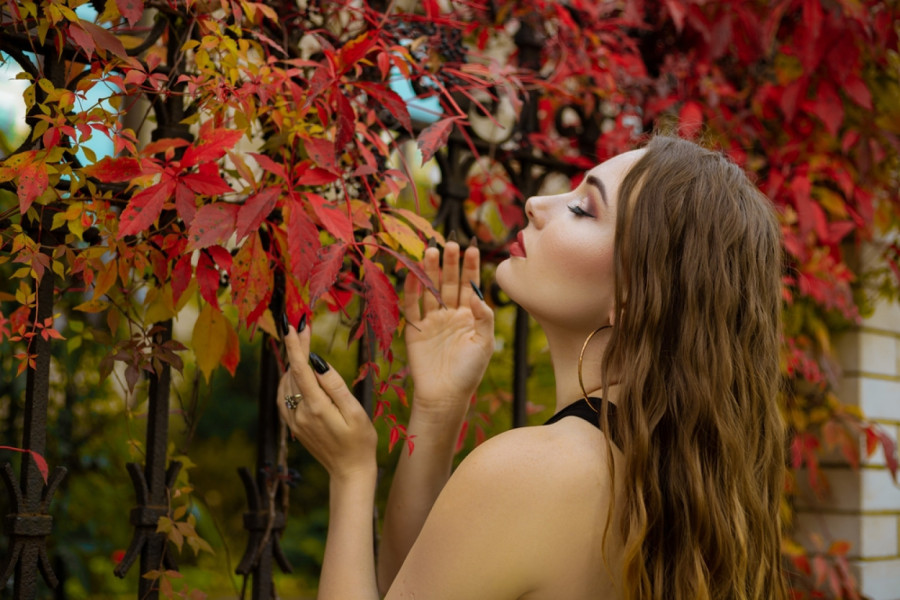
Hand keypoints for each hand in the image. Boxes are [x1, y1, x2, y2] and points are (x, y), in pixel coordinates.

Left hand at [277, 322, 376, 480]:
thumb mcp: (355, 412)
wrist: (350, 472)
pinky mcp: (294, 426)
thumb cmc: (360, 441)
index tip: (291, 325)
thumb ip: (335, 386)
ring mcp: (294, 421)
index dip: (295, 345)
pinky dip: (289, 379)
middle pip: (293, 373)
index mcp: (316, 407)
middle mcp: (299, 413)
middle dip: (297, 348)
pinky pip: (284, 397)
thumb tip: (318, 362)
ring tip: (301, 343)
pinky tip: (296, 372)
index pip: (301, 369)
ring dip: (293, 362)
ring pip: (287, 383)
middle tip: (302, 325)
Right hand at [404, 241, 494, 420]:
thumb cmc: (469, 372)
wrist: (445, 396)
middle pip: (449, 282)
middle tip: (450, 242)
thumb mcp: (484, 344)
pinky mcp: (414, 329)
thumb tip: (477, 295)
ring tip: (431, 250)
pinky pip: (412, 305)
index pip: (470, 285)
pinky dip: (411, 289)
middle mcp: (450, 314)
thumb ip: (483, 318)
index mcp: (469, 316)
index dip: (471, 267)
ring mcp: (432, 320)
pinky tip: (413, 272)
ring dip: (431, 271)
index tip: (472, 247)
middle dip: (450, 263)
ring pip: (430, 289)